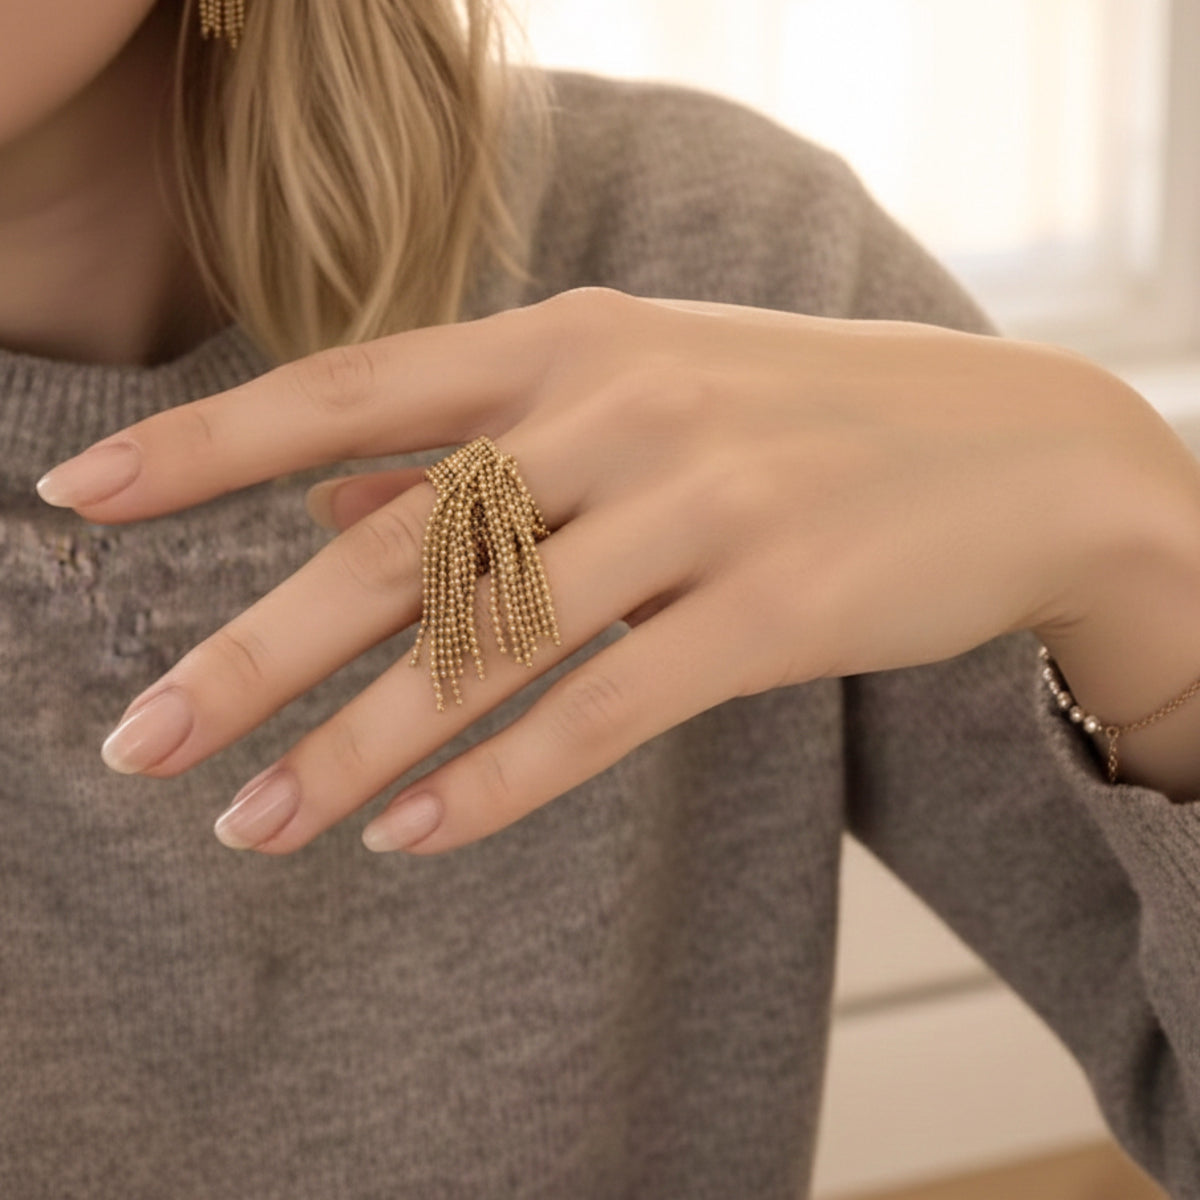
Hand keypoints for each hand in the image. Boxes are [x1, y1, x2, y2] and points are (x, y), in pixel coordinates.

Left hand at [35, 287, 1192, 852]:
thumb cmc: (803, 417)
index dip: (204, 448)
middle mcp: (620, 410)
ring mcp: (702, 505)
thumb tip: (330, 489)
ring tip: (252, 828)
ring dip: (354, 747)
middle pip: (391, 543)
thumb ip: (481, 440)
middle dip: (249, 653)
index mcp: (570, 342)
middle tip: (135, 741)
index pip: (347, 386)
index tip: (77, 499)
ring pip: (487, 643)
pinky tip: (413, 835)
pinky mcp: (775, 605)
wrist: (1016, 446)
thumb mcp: (637, 389)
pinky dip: (502, 779)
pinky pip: (606, 707)